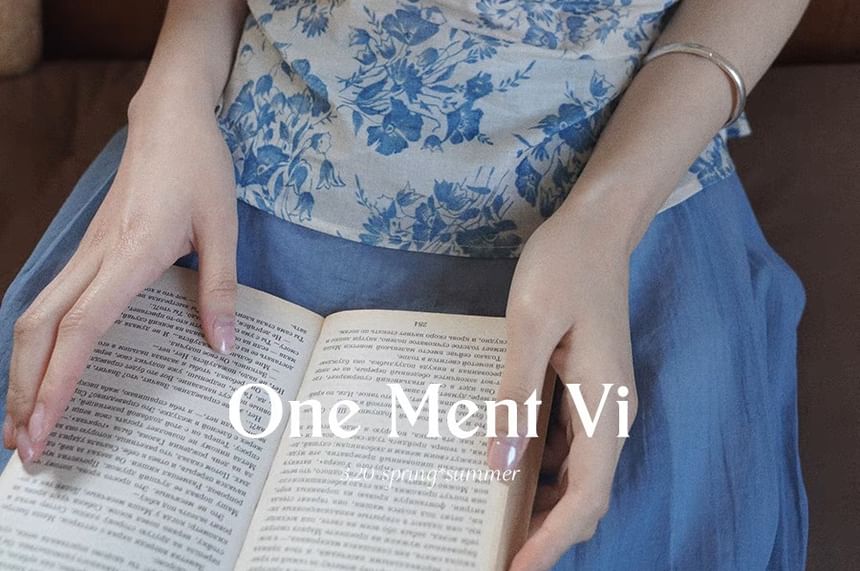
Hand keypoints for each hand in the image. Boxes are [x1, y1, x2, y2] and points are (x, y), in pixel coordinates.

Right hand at [3, 94, 238, 463]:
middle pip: (41, 330)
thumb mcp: (224, 227)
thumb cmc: (200, 169)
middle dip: (26, 390)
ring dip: (23, 371)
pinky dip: (37, 344)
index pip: (82, 328)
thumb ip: (221, 289)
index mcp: (132, 254)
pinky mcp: (88, 250)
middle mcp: (97, 256)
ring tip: (23, 422)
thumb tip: (221, 350)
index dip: (60, 382)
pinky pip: (50, 302)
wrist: (170, 120)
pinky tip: (41, 370)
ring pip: (35, 316)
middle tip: (27, 448)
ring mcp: (86, 252)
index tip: (46, 429)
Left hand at [487, 197, 638, 570]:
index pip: (588, 496)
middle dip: (546, 530)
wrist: (595, 227)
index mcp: (606, 405)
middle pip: (585, 495)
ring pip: (576, 475)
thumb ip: (516, 396)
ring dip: (541, 503)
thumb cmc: (564, 266)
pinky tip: (506, 466)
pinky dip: (540, 468)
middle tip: (494, 549)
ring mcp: (601, 402)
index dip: (552, 539)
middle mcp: (611, 414)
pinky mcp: (587, 388)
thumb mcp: (531, 327)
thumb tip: (501, 465)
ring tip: (493, 519)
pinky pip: (566, 446)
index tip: (514, 567)